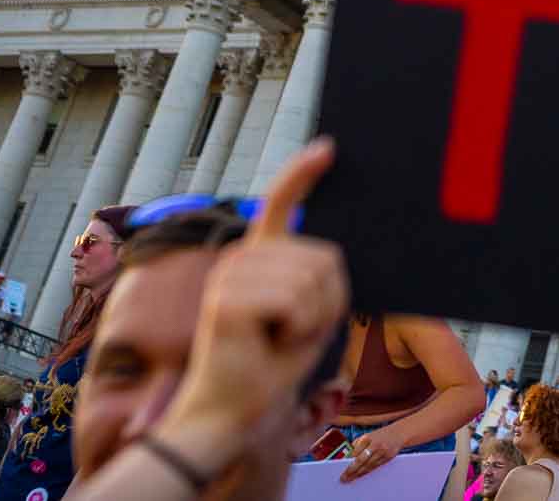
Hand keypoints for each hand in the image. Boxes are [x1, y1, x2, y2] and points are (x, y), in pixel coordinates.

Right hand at [153, 139, 349, 457]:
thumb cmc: (271, 365)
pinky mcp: (227, 299)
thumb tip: (331, 254)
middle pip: (324, 259)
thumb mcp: (306, 315)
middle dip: (327, 304)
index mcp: (258, 258)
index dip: (302, 174)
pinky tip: (269, 345)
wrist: (229, 412)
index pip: (280, 204)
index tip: (327, 148)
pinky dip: (297, 331)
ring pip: (312, 282)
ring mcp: (231, 276)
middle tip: (293, 333)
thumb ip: (314, 280)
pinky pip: (295, 302)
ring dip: (312, 321)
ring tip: (278, 340)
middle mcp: (241, 258)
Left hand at [340, 425, 403, 482]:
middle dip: (351, 470)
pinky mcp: (388, 457)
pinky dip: (367, 471)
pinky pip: (375, 467)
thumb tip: (346, 457)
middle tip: (343, 478)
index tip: (340, 468)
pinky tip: (361, 474)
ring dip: (358, 473)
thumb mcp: (367, 436)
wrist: (399, 433)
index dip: (347, 462)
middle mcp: (375, 444)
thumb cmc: (380, 435)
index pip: (355, 452)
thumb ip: (356, 445)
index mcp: (367, 438)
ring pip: (368, 466)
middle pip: (361, 461)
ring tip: (350, 478)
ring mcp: (383, 451)